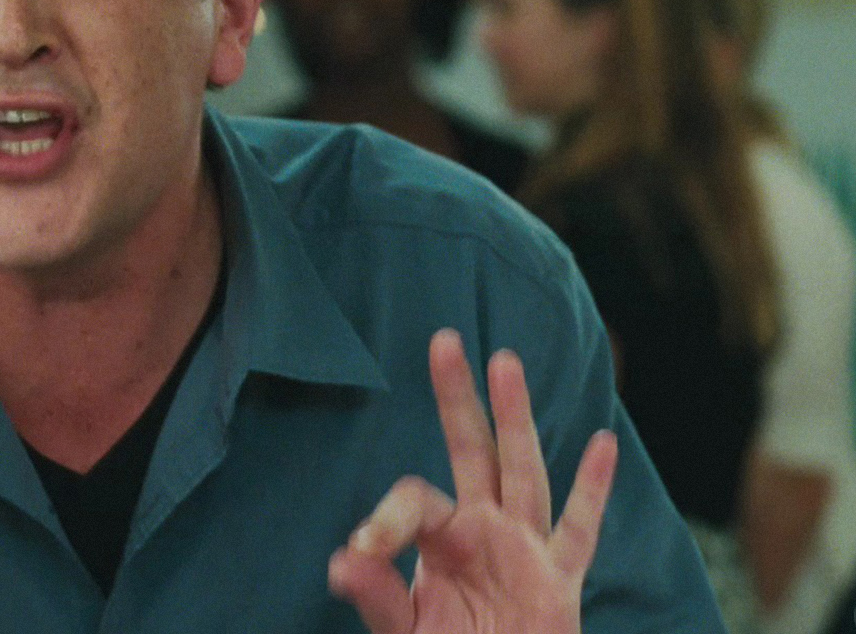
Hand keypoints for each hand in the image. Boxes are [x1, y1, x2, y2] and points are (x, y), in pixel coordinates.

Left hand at [327, 329, 618, 633]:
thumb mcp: (405, 629)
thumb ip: (378, 597)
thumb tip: (341, 561)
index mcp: (441, 540)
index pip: (415, 501)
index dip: (386, 520)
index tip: (361, 551)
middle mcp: (484, 531)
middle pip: (472, 451)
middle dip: (459, 399)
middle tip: (443, 339)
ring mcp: (524, 549)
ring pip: (523, 471)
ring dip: (515, 418)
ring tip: (505, 361)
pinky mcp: (560, 582)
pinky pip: (579, 530)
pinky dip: (593, 488)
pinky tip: (602, 441)